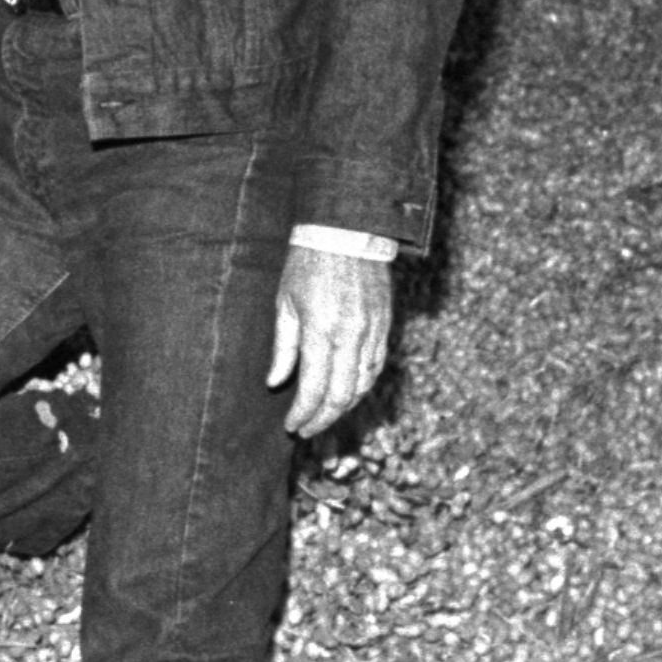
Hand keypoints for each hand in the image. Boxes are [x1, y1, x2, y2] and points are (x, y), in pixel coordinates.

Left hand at [267, 245, 393, 438]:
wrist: (347, 231)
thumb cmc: (307, 264)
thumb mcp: (285, 303)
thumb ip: (283, 347)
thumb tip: (276, 383)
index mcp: (321, 330)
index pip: (314, 389)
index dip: (303, 413)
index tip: (292, 425)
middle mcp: (351, 336)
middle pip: (341, 395)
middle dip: (323, 419)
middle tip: (307, 430)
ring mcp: (372, 331)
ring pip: (362, 385)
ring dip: (343, 407)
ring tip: (324, 415)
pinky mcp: (385, 325)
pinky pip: (376, 366)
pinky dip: (361, 386)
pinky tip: (347, 393)